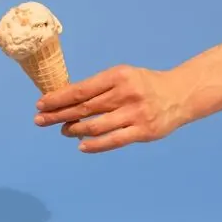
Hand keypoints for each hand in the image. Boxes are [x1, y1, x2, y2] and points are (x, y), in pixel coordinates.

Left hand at [34, 65, 189, 152]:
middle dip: (58, 115)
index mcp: (118, 76)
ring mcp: (135, 114)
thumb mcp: (123, 76)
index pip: (81, 89)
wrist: (181, 94)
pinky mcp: (143, 132)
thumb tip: (66, 100)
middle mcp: (126, 94)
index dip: (58, 98)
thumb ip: (99, 87)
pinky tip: (80, 146)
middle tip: (39, 120)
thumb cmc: (144, 85)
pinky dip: (94, 145)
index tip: (41, 103)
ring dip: (74, 130)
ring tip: (63, 130)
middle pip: (84, 108)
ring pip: (96, 126)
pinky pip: (113, 140)